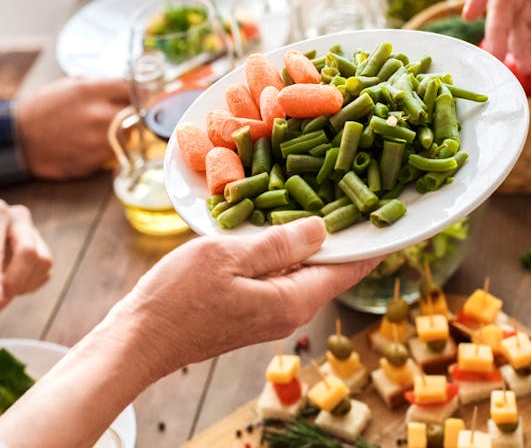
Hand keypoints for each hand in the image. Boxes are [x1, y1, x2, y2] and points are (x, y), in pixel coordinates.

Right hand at [15, 78, 129, 179]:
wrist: (17, 139)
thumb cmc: (43, 109)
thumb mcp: (71, 85)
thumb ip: (102, 86)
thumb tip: (128, 86)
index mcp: (92, 91)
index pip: (133, 88)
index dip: (140, 91)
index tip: (142, 94)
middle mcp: (98, 116)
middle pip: (137, 114)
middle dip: (133, 113)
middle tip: (122, 113)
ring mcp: (98, 142)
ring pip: (128, 137)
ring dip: (122, 133)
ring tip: (101, 130)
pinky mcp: (94, 162)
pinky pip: (114, 154)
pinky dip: (109, 149)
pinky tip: (91, 144)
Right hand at [119, 217, 379, 374]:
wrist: (139, 339)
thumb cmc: (178, 297)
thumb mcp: (228, 256)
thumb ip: (278, 244)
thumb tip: (322, 229)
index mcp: (293, 299)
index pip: (350, 270)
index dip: (372, 241)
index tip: (391, 214)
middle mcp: (290, 312)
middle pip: (329, 270)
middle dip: (341, 235)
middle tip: (352, 190)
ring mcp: (270, 315)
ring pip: (303, 272)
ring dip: (309, 241)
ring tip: (316, 199)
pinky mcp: (251, 313)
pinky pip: (280, 278)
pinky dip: (284, 252)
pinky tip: (275, 228)